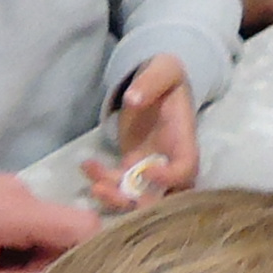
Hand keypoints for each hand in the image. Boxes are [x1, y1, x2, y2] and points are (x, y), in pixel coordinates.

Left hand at [0, 174, 96, 272]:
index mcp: (8, 208)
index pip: (82, 226)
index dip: (86, 260)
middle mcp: (16, 189)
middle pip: (67, 233)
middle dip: (49, 268)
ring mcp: (9, 189)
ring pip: (51, 233)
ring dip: (32, 263)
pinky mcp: (1, 196)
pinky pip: (33, 227)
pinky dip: (20, 253)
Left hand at [87, 55, 200, 209]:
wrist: (154, 80)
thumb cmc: (166, 75)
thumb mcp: (164, 69)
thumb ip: (150, 83)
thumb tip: (133, 99)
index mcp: (184, 141)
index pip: (186, 169)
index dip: (170, 178)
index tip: (148, 170)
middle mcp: (170, 161)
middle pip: (163, 196)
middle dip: (138, 203)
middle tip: (111, 193)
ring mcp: (149, 166)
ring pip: (138, 197)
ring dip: (115, 198)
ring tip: (94, 184)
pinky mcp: (131, 165)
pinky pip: (118, 183)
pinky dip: (101, 181)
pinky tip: (86, 165)